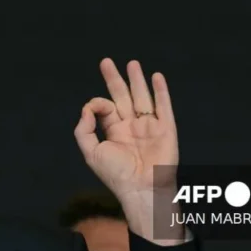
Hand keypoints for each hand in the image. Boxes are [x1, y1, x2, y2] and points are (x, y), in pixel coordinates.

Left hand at [74, 59, 179, 240]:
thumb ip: (84, 129)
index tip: (96, 108)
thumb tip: (87, 108)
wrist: (142, 189)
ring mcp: (149, 126)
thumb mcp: (91, 152)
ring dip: (138, 80)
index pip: (106, 107)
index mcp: (115, 132)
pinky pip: (164, 106)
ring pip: (143, 97)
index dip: (99, 103)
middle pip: (123, 96)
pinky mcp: (166, 129)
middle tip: (106, 62)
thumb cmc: (116, 175)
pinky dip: (161, 91)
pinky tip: (157, 76)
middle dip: (115, 79)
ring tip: (132, 63)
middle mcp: (132, 126)